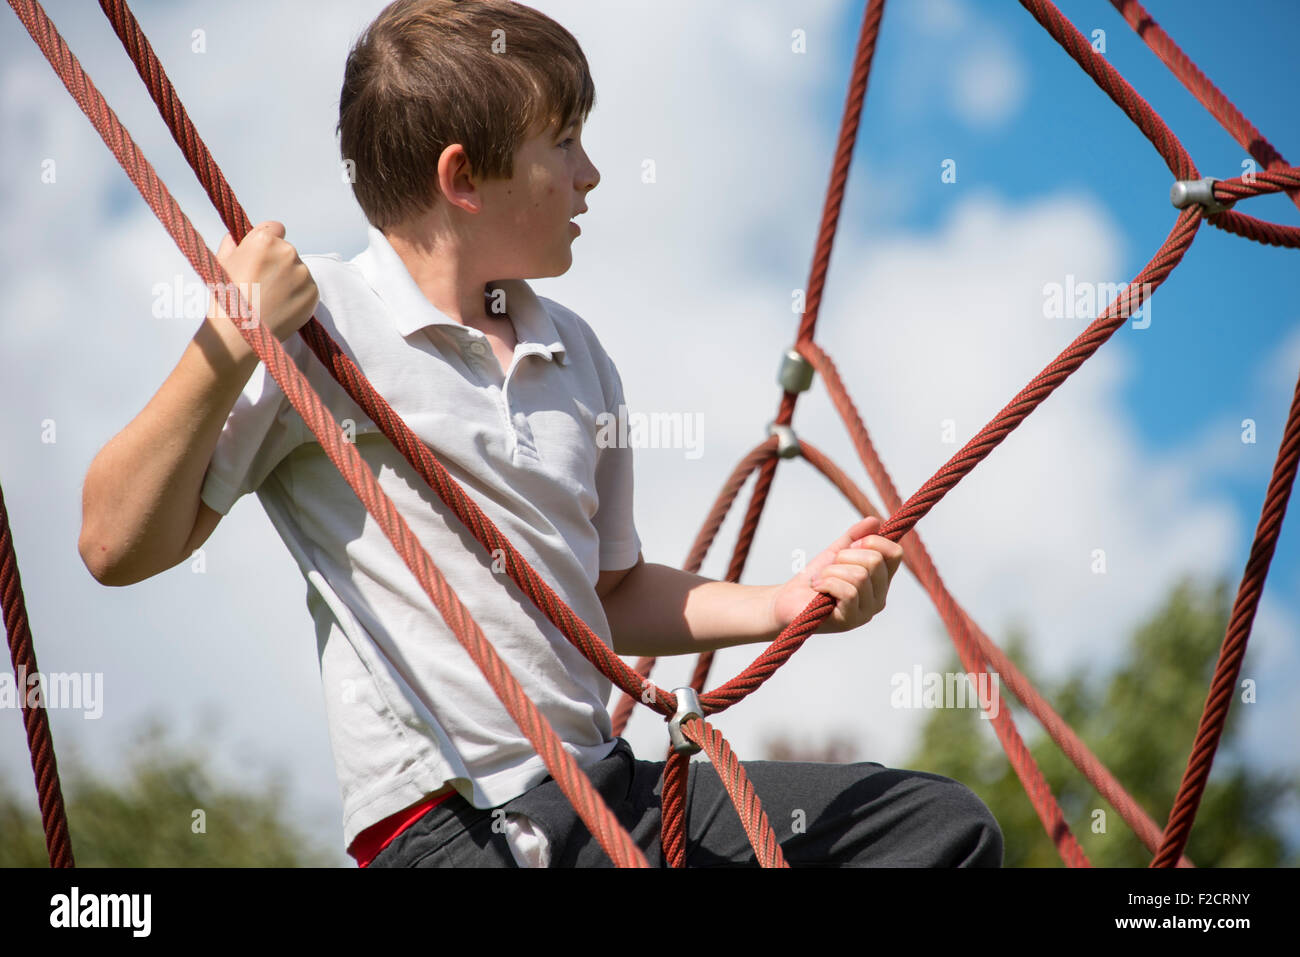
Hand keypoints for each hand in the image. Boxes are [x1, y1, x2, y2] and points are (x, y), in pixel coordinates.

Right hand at [207, 221, 318, 342]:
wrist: (241, 332)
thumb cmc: (226, 296)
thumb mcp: (220, 262)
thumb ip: (231, 243)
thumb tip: (236, 236)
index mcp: (265, 239)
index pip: (276, 227)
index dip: (268, 241)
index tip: (263, 254)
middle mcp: (288, 252)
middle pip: (287, 250)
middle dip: (278, 262)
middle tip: (262, 283)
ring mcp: (303, 273)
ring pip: (298, 270)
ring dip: (289, 279)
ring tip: (270, 298)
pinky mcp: (313, 293)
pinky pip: (306, 288)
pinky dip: (297, 296)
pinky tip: (281, 307)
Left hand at [768, 516, 904, 635]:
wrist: (788, 600)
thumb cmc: (814, 578)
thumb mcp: (836, 552)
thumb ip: (855, 537)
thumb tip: (874, 521)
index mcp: (880, 580)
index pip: (895, 553)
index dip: (872, 541)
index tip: (850, 546)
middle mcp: (879, 597)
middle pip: (875, 561)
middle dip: (845, 556)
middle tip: (830, 566)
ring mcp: (866, 611)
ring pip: (860, 576)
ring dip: (832, 571)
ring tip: (821, 578)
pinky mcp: (850, 621)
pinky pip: (848, 592)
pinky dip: (827, 583)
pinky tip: (818, 587)